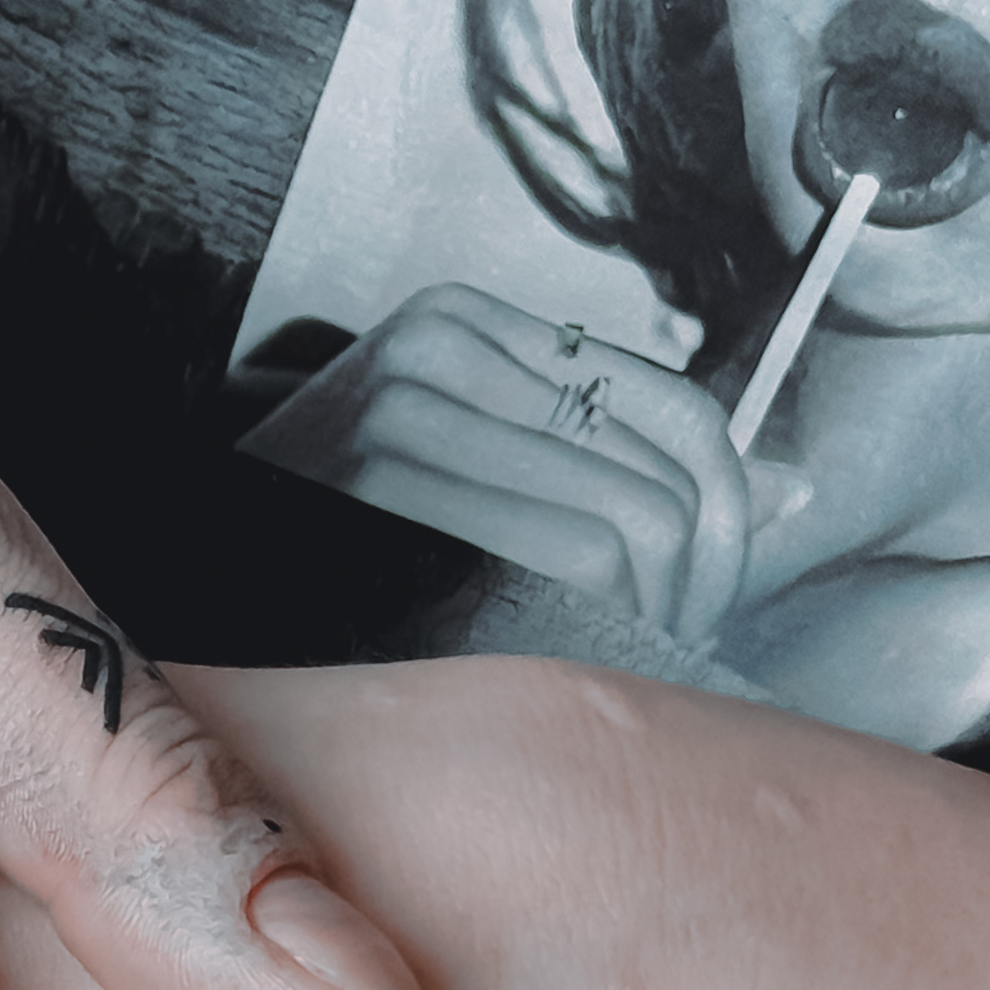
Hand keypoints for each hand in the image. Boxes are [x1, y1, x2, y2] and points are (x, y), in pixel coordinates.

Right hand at [259, 284, 751, 637]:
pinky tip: (555, 662)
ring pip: (633, 533)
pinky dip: (589, 633)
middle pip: (670, 485)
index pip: (678, 413)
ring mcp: (404, 425)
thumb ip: (616, 462)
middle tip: (658, 643)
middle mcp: (435, 354)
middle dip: (695, 585)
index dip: (730, 513)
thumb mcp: (470, 460)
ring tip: (602, 657)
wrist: (191, 569)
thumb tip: (798, 493)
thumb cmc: (342, 540)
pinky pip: (567, 572)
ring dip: (648, 621)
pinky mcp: (386, 503)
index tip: (714, 581)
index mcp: (465, 326)